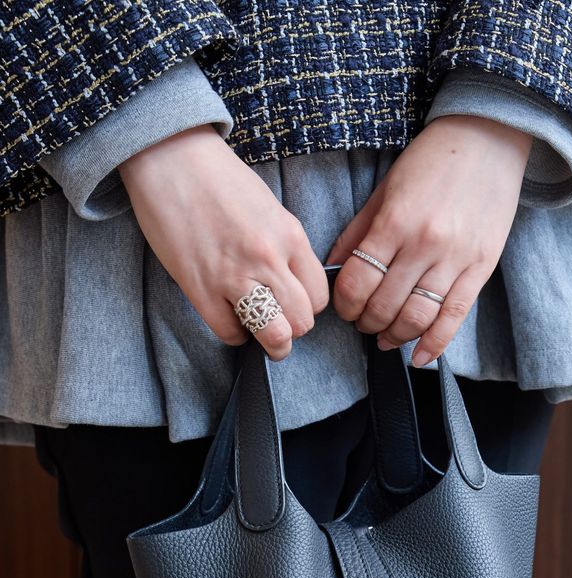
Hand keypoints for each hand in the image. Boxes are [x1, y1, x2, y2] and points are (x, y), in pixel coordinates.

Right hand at [118, 124, 328, 359]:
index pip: (318, 296)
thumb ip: (286, 247)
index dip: (307, 306)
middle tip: (278, 320)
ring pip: (274, 335)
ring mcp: (233, 275)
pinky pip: (230, 333)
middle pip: (302, 322)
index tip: (293, 302)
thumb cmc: (219, 179)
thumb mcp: (270, 208)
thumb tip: (292, 284)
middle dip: (292, 328)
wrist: (169, 157)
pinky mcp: (200, 287)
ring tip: (261, 332)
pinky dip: (234, 333)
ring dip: (270, 341)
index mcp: (289, 235)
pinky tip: (230, 317)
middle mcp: (267, 258)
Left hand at [326, 114, 531, 365]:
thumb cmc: (433, 161)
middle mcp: (425, 244)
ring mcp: (456, 259)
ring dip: (395, 336)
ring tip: (385, 338)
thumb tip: (333, 268)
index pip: (358, 282)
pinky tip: (418, 357)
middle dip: (367, 323)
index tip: (344, 308)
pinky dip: (434, 344)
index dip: (345, 304)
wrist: (489, 137)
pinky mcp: (481, 268)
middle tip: (363, 323)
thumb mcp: (385, 190)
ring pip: (417, 318)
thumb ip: (358, 231)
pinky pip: (454, 318)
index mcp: (395, 222)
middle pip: (384, 306)